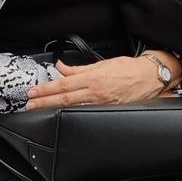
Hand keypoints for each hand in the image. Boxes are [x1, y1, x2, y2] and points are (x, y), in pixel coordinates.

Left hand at [26, 57, 165, 109]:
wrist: (151, 77)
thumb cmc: (130, 69)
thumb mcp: (102, 63)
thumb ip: (80, 68)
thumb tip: (62, 67)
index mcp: (93, 78)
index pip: (63, 84)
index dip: (46, 89)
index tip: (33, 92)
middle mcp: (96, 93)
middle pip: (64, 98)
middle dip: (45, 102)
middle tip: (30, 104)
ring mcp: (102, 104)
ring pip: (73, 108)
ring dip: (54, 109)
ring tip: (40, 110)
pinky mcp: (109, 111)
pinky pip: (87, 114)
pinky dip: (73, 115)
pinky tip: (62, 116)